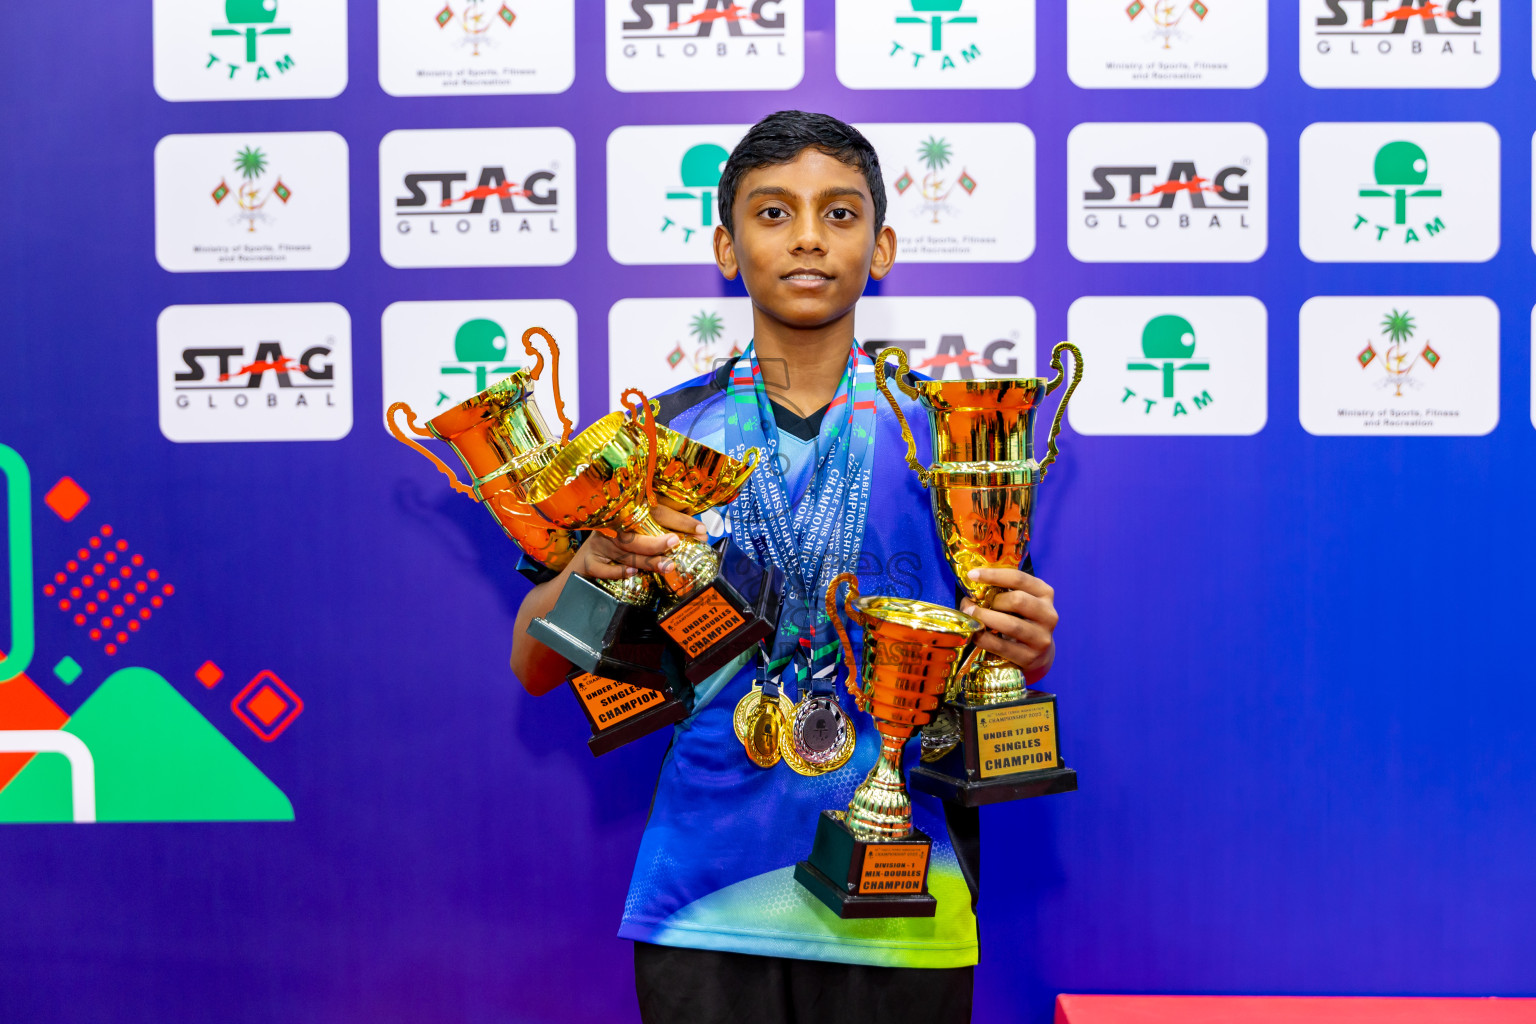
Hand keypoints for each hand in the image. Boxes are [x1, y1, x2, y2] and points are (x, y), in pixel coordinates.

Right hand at [568, 505, 707, 580]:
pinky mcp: (590, 561)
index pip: (656, 511)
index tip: (701, 530)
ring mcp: (599, 543)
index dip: (679, 520)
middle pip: (636, 532)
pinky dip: (618, 570)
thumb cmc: (618, 545)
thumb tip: (699, 537)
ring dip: (646, 559)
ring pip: (624, 551)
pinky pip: (603, 567)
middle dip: (658, 541)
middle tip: (676, 544)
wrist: (583, 562)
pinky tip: (632, 572)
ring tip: (666, 565)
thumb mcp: (637, 534)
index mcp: (627, 513)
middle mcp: (612, 526)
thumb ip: (662, 532)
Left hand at [959, 568, 1058, 683]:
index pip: (1019, 578)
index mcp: (1044, 593)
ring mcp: (1042, 638)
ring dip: (985, 618)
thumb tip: (971, 587)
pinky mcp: (1030, 657)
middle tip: (972, 603)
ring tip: (970, 615)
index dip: (994, 575)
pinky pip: (1001, 646)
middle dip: (991, 600)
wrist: (1038, 655)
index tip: (972, 575)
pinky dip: (983, 638)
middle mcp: (1048, 614)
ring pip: (1010, 624)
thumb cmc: (1021, 620)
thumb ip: (1003, 591)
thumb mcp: (1020, 602)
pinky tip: (974, 633)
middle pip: (1017, 600)